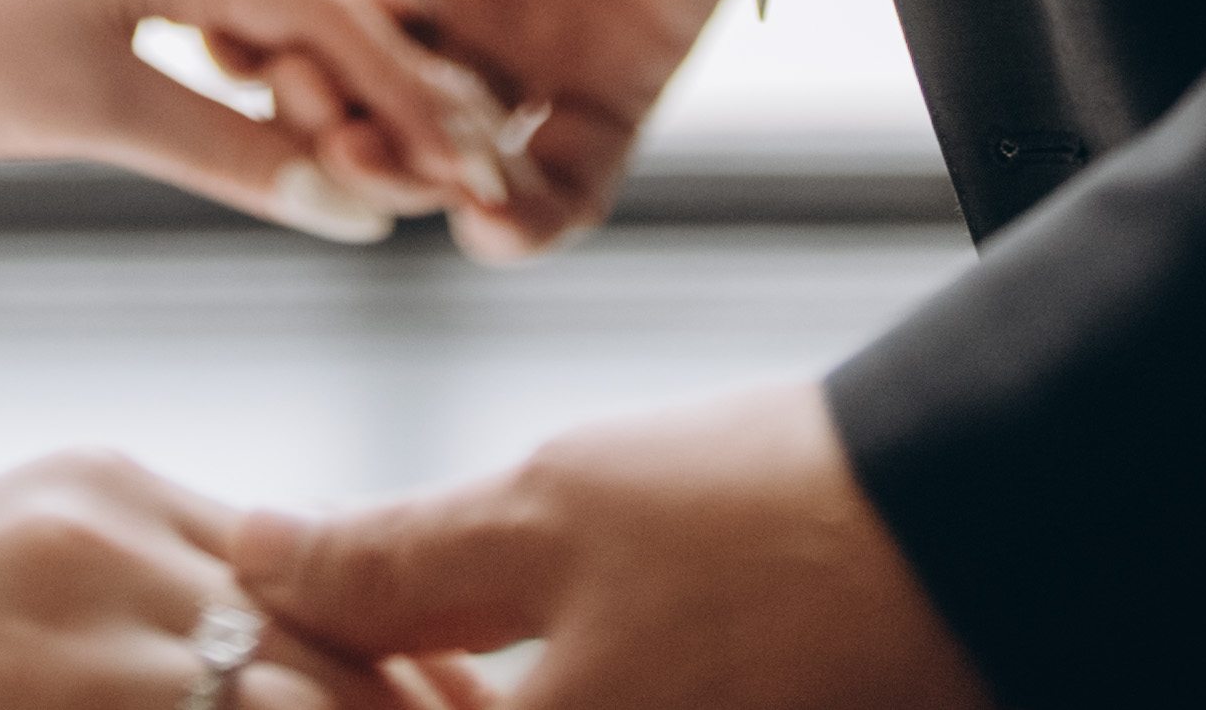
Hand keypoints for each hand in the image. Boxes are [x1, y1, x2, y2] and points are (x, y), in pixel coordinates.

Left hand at [0, 0, 515, 232]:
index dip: (409, 98)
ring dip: (347, 65)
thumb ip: (234, 154)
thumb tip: (355, 208)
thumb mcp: (95, 116)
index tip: (466, 176)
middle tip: (455, 175)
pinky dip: (287, 50)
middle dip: (397, 77)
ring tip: (393, 160)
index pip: (335, 9)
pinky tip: (310, 115)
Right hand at [220, 0, 743, 251]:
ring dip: (412, 184)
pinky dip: (530, 223)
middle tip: (327, 122)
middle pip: (358, 98)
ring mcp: (524, 42)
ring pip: (446, 158)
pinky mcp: (617, 76)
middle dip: (329, 126)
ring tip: (398, 171)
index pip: (290, 8)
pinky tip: (493, 221)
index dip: (259, 39)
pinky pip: (568, 181)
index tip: (243, 48)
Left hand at [235, 383, 988, 709]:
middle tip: (308, 621)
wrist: (958, 541)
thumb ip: (388, 562)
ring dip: (422, 704)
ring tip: (393, 635)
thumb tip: (249, 554)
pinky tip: (479, 665)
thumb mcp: (549, 514)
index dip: (279, 696)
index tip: (246, 637)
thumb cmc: (755, 521)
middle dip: (349, 697)